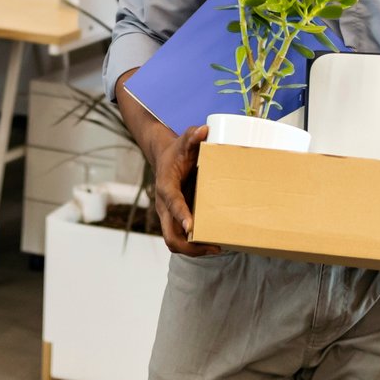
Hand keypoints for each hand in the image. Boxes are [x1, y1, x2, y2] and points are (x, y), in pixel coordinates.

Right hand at [151, 123, 220, 257]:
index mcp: (166, 187)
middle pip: (170, 235)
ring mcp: (168, 216)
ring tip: (216, 248)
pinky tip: (213, 244)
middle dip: (190, 246)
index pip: (172, 203)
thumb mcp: (184, 142)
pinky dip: (194, 245)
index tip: (192, 226)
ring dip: (193, 250)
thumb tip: (205, 129)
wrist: (164, 158)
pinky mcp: (174, 220)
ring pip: (174, 242)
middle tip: (213, 247)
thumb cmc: (176, 151)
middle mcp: (164, 206)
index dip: (181, 215)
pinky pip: (181, 239)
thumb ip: (193, 136)